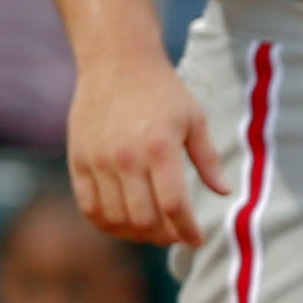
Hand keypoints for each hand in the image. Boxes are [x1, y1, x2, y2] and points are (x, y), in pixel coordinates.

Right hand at [68, 45, 225, 246]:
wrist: (116, 62)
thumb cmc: (163, 91)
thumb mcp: (195, 118)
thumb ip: (208, 159)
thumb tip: (224, 192)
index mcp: (159, 147)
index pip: (174, 205)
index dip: (187, 229)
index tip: (196, 239)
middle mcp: (126, 158)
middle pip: (143, 219)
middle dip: (164, 236)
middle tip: (176, 236)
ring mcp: (98, 161)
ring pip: (115, 218)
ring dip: (136, 234)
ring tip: (153, 231)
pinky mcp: (78, 162)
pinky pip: (89, 207)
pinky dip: (107, 223)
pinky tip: (123, 223)